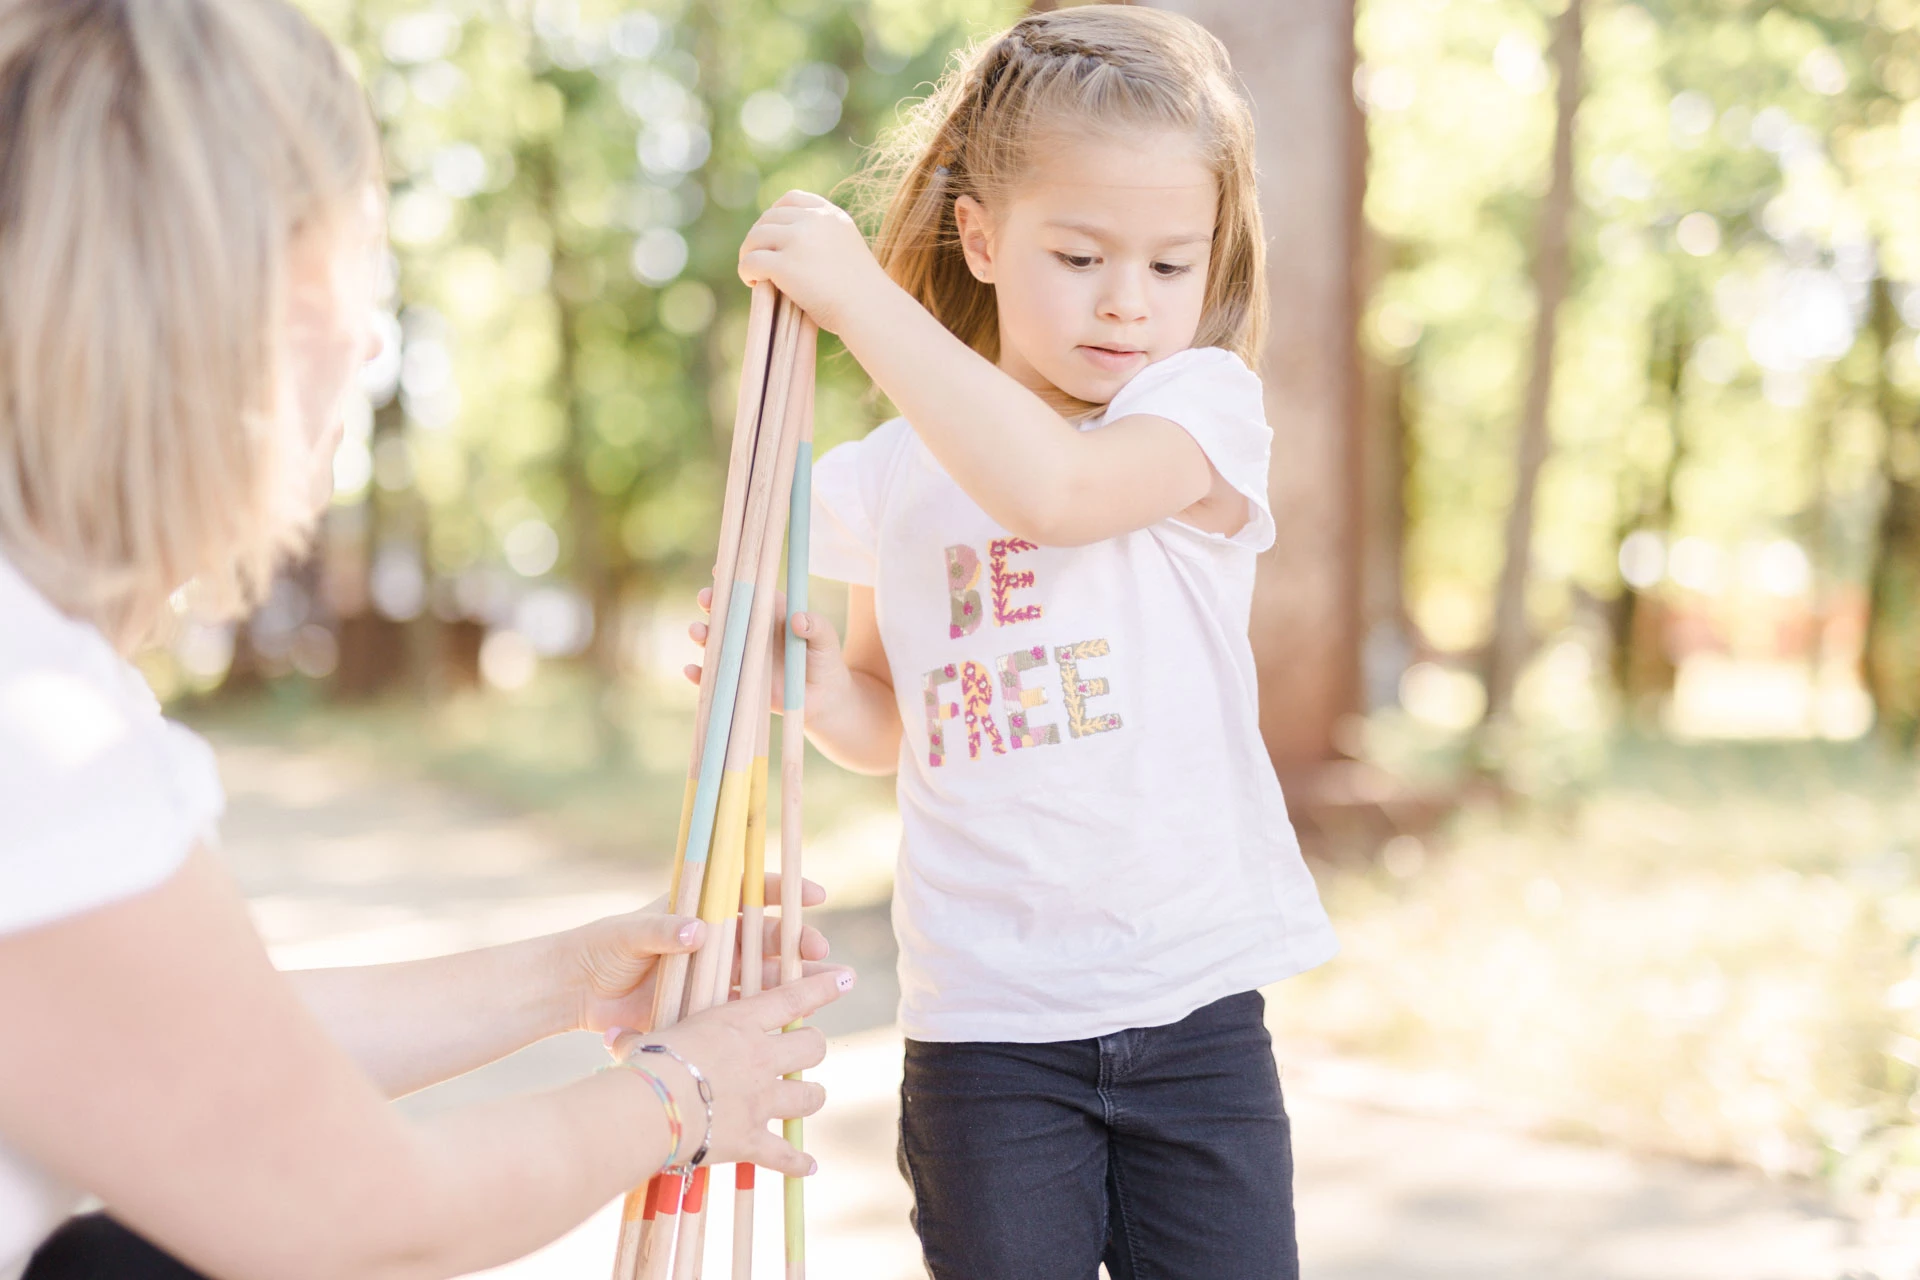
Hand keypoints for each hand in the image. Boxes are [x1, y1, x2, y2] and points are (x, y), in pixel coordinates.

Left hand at [564, 873, 832, 1035]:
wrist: (575, 992)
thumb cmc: (601, 948)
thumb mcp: (628, 933)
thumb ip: (662, 930)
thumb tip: (698, 931)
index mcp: (701, 911)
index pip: (751, 893)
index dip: (784, 892)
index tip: (815, 896)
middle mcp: (714, 942)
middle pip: (767, 939)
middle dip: (799, 943)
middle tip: (820, 952)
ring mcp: (711, 977)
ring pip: (764, 977)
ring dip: (796, 983)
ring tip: (829, 992)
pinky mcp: (704, 1009)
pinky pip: (742, 1012)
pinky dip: (767, 1017)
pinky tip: (795, 1022)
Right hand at [611, 967, 852, 1174]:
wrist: (649, 1110)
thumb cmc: (643, 1065)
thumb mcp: (649, 1039)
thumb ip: (640, 1037)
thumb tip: (612, 1034)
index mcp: (739, 1023)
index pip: (794, 997)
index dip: (824, 987)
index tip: (848, 979)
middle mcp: (761, 1059)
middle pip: (812, 1047)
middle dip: (812, 1048)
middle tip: (804, 1052)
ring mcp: (761, 1102)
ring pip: (809, 1096)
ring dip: (810, 1097)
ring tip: (807, 1098)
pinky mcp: (752, 1141)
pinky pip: (785, 1155)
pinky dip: (797, 1162)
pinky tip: (807, 1166)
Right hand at [685, 586, 850, 721]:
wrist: (823, 698)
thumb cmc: (824, 660)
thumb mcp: (826, 640)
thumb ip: (816, 626)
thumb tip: (798, 619)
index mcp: (770, 612)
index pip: (750, 590)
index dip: (734, 577)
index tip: (721, 569)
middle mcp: (751, 630)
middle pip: (725, 611)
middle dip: (711, 601)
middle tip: (706, 599)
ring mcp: (741, 654)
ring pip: (714, 640)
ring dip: (701, 634)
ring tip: (697, 632)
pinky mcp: (737, 681)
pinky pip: (713, 676)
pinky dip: (699, 675)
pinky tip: (691, 670)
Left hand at [737, 190, 891, 333]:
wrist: (870, 310)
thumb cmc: (863, 294)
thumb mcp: (848, 251)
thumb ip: (824, 241)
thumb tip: (792, 249)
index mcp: (831, 216)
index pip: (792, 199)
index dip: (775, 214)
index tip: (772, 234)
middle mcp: (814, 221)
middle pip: (769, 218)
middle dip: (759, 238)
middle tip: (758, 260)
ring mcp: (798, 240)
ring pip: (756, 237)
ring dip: (749, 254)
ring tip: (754, 274)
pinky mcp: (784, 264)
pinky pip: (751, 261)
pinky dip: (746, 272)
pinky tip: (753, 284)